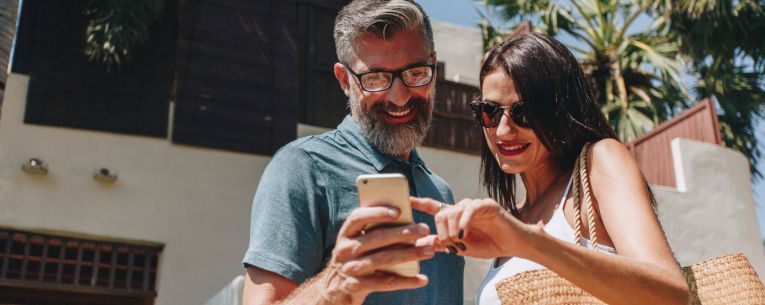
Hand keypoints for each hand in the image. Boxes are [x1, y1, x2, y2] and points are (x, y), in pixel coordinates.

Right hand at [321, 206, 434, 304]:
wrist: (332, 292)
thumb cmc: (354, 262)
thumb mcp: (359, 246)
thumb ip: (381, 235)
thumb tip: (416, 231)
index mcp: (345, 235)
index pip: (358, 218)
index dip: (378, 213)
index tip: (399, 211)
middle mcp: (345, 250)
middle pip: (377, 238)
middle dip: (403, 232)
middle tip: (425, 229)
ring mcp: (350, 268)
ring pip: (384, 259)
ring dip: (409, 254)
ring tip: (429, 250)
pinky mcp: (356, 286)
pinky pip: (385, 282)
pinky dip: (406, 281)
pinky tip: (422, 279)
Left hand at [412, 197, 537, 258]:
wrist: (513, 245)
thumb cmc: (488, 245)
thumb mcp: (461, 248)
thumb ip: (443, 243)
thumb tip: (422, 242)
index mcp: (455, 216)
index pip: (433, 206)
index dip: (419, 203)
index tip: (405, 200)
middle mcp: (462, 207)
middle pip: (440, 213)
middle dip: (441, 232)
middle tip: (450, 245)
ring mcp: (474, 204)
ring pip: (452, 211)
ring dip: (452, 231)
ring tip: (460, 242)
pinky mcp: (486, 204)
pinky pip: (469, 210)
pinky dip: (464, 223)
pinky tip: (464, 234)